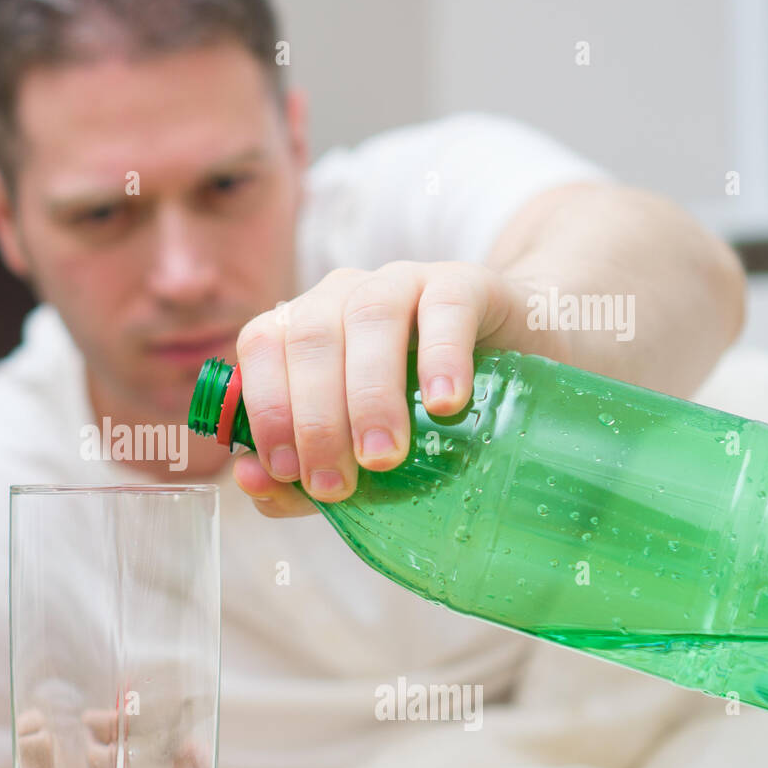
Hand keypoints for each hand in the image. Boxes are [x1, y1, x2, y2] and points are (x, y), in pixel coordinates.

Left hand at [233, 261, 531, 515]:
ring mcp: (403, 281)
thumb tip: (250, 481)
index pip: (262, 346)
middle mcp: (342, 294)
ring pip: (370, 319)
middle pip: (311, 338)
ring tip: (384, 457)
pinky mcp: (466, 283)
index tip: (286, 470)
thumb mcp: (353, 450)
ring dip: (370, 394)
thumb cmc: (417, 415)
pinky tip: (445, 403)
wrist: (516, 362)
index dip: (266, 407)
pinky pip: (447, 307)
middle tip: (337, 485)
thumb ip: (297, 475)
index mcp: (302, 327)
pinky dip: (442, 356)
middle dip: (316, 419)